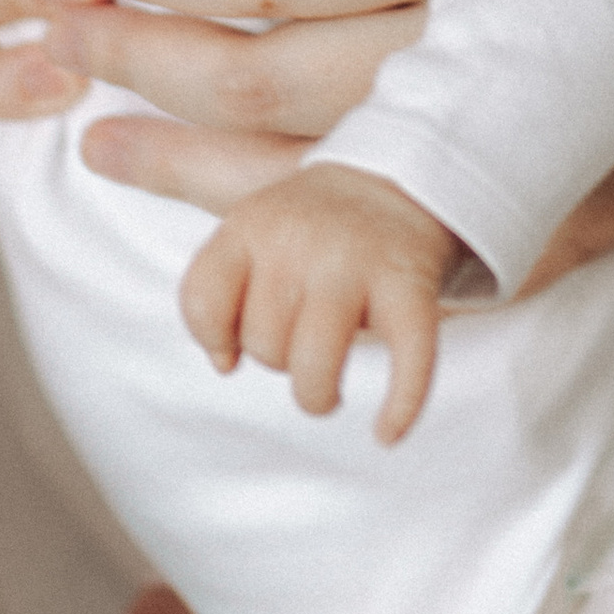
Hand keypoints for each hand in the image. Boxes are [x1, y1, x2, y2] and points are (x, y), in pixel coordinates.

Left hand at [178, 163, 457, 441]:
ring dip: (318, 394)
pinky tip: (386, 433)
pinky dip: (400, 405)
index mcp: (252, 223)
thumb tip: (221, 364)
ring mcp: (357, 261)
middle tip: (301, 336)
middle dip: (278, 359)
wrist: (403, 180)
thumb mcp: (250, 221)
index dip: (215, 338)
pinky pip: (406, 359)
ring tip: (328, 390)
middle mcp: (301, 238)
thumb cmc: (314, 225)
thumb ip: (210, 281)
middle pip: (262, 345)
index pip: (203, 302)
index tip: (235, 342)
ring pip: (314, 365)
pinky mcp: (410, 284)